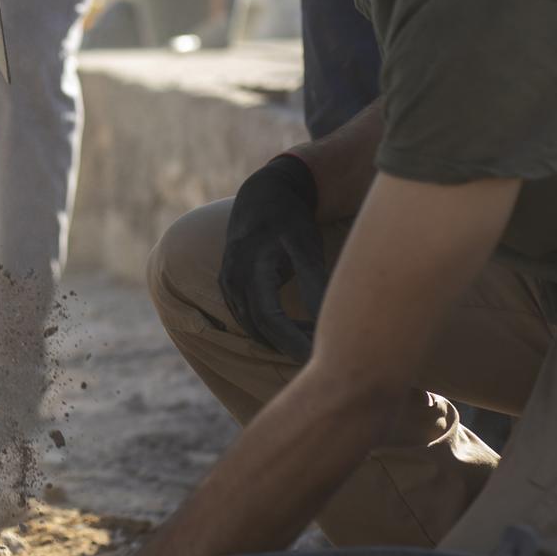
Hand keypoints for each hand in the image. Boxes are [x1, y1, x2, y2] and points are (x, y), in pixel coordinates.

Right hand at [219, 153, 327, 359]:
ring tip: (317, 343)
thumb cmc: (290, 220)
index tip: (318, 358)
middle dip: (290, 345)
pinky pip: (249, 318)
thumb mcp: (306, 246)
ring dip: (282, 339)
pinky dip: (272, 330)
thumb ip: (314, 282)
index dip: (292, 342)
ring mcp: (227, 285)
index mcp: (249, 267)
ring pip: (253, 326)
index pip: (269, 318)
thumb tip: (328, 322)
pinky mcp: (229, 288)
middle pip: (260, 327)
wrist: (262, 197)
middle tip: (323, 356)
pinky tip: (299, 331)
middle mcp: (232, 279)